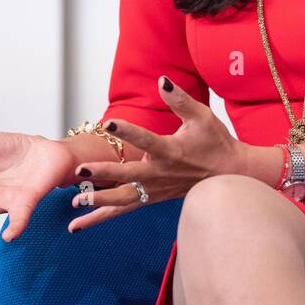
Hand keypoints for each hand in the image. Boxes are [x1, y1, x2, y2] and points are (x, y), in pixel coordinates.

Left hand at [69, 76, 243, 232]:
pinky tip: (77, 224)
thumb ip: (179, 99)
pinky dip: (100, 217)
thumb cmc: (215, 142)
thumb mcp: (201, 116)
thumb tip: (162, 80)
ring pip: (124, 200)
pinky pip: (124, 210)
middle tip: (80, 170)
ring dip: (99, 201)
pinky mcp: (152, 198)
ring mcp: (156, 189)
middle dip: (104, 173)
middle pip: (129, 176)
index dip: (127, 131)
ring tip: (75, 202)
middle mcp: (161, 173)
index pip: (146, 139)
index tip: (108, 123)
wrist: (229, 173)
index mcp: (171, 151)